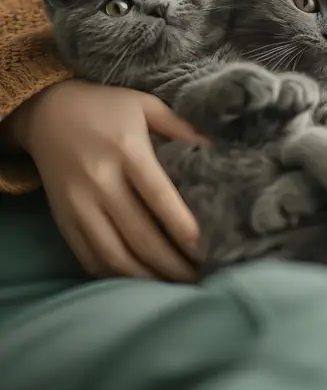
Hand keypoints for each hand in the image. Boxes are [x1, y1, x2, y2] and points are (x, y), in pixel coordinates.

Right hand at [6, 80, 202, 281]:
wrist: (47, 112)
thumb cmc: (106, 107)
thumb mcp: (146, 105)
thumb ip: (181, 126)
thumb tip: (216, 147)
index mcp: (126, 149)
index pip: (157, 195)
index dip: (180, 225)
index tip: (203, 247)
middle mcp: (100, 180)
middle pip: (139, 233)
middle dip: (171, 262)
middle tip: (198, 277)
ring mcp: (79, 204)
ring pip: (114, 254)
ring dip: (145, 277)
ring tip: (174, 284)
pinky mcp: (64, 219)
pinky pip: (89, 257)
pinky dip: (115, 275)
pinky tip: (139, 280)